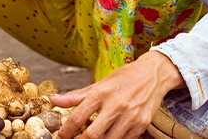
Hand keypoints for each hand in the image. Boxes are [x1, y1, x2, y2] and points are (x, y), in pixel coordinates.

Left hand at [51, 51, 185, 138]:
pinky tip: (110, 134)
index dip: (66, 131)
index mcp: (101, 93)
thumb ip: (77, 95)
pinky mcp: (141, 125)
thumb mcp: (100, 83)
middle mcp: (115, 105)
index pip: (78, 117)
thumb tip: (54, 100)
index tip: (61, 136)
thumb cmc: (124, 78)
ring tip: (93, 136)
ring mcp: (130, 117)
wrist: (153, 75)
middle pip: (92, 135)